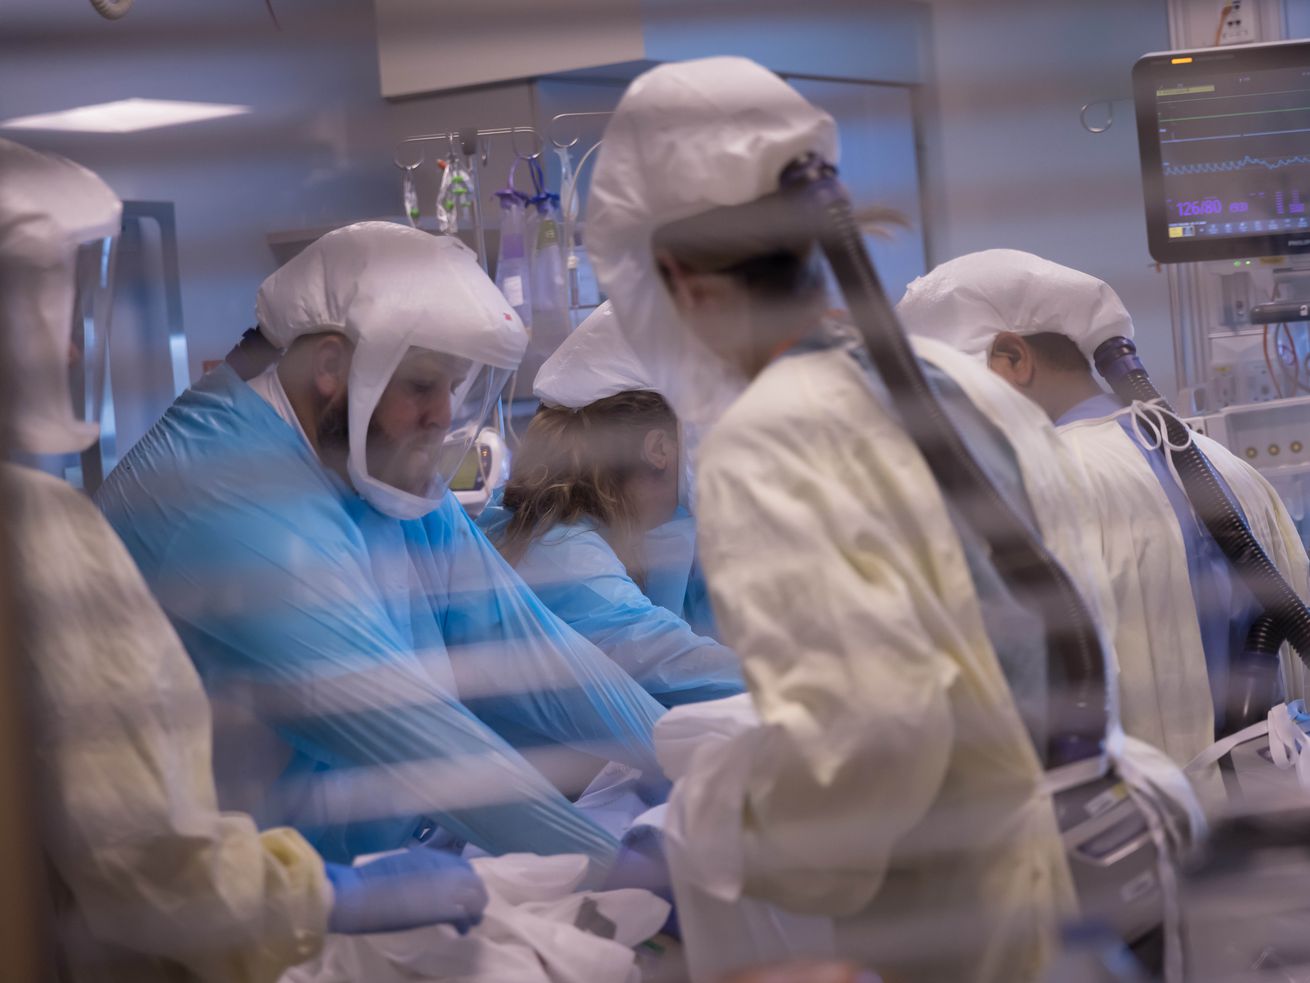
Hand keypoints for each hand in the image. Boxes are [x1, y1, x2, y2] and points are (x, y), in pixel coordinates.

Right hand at [326, 848, 488, 934]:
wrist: (359, 893)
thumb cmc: (369, 881)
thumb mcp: (399, 865)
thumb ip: (418, 869)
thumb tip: (422, 879)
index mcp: (431, 855)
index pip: (463, 865)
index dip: (466, 879)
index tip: (462, 891)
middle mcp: (443, 867)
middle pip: (473, 880)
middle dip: (475, 895)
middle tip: (470, 910)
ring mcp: (445, 886)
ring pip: (476, 898)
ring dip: (474, 910)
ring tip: (469, 923)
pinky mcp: (443, 908)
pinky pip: (465, 915)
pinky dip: (466, 923)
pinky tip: (461, 931)